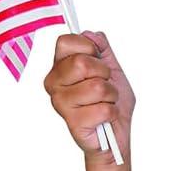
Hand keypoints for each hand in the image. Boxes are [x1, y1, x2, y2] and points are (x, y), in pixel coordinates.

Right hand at [44, 29, 134, 162]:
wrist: (116, 136)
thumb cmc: (111, 104)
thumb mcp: (112, 70)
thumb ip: (102, 49)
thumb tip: (92, 34)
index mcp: (60, 66)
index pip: (66, 42)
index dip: (89, 47)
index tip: (98, 61)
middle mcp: (53, 82)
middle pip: (82, 63)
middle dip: (105, 74)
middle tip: (105, 87)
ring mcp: (60, 102)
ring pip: (97, 87)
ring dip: (111, 96)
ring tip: (106, 103)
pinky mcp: (72, 122)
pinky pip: (103, 109)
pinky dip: (112, 113)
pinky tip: (105, 118)